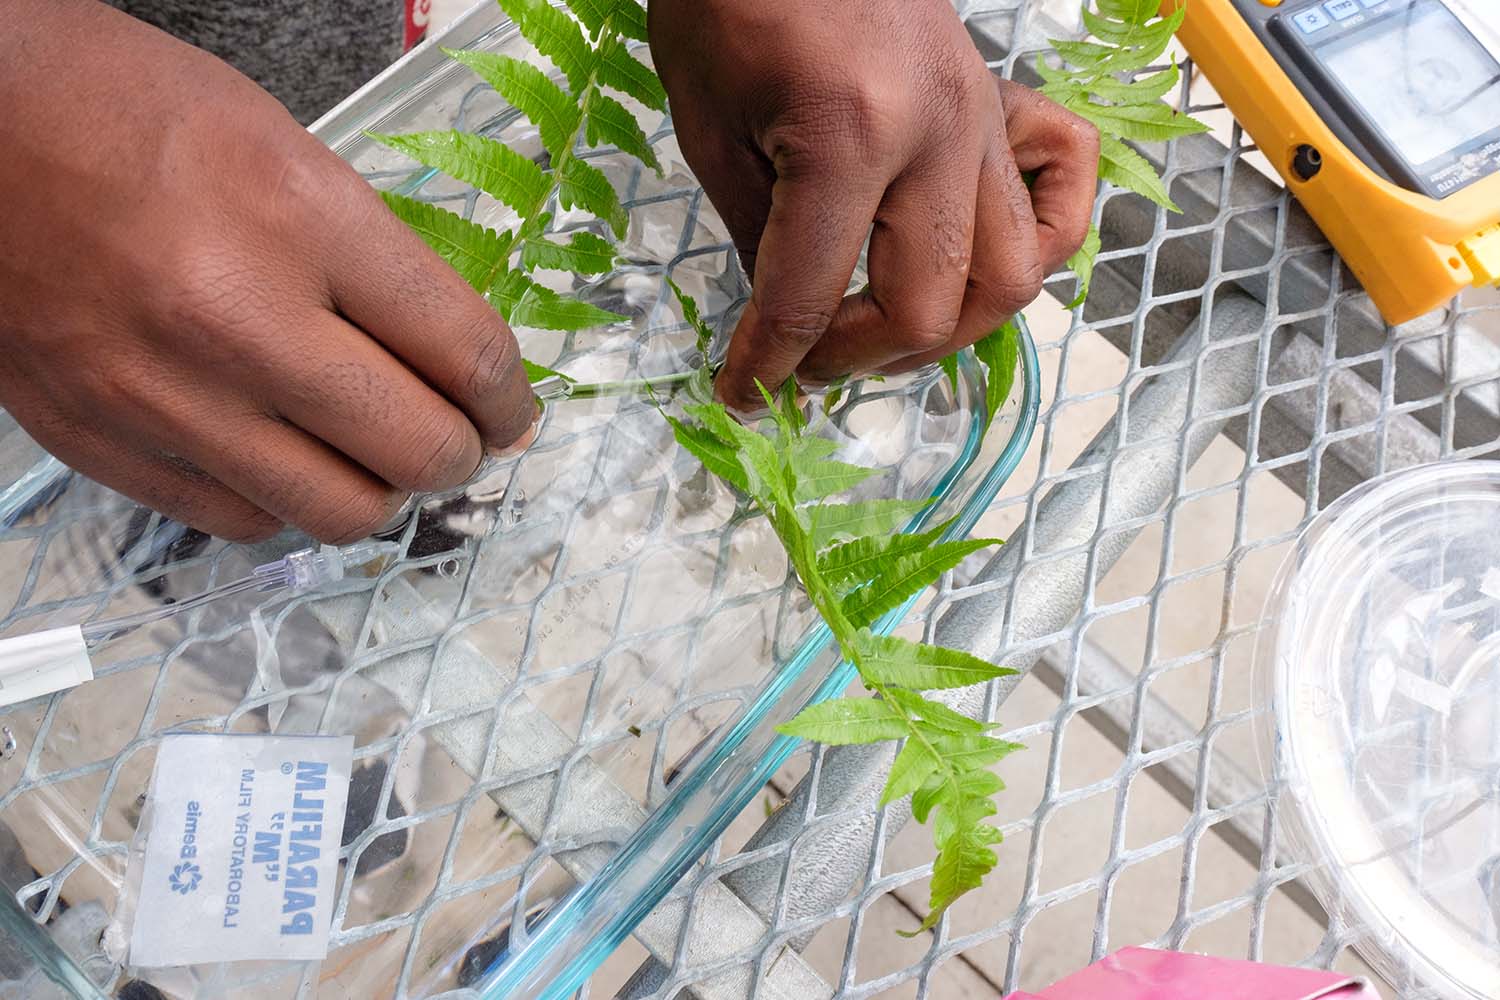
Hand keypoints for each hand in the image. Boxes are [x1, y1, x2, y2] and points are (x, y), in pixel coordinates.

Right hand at [0, 1, 535, 542]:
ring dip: (380, 491)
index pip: (464, 351)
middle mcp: (236, 318)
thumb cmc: (135, 118)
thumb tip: (462, 363)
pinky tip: (285, 455)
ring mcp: (163, 393)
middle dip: (462, 453)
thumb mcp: (291, 153)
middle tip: (459, 437)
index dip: (512, 397)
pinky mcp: (103, 442)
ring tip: (374, 454)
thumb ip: (383, 262)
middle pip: (417, 449)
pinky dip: (285, 501)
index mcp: (301, 219)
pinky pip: (242, 521)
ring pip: (338, 511)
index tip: (514, 408)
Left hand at [649, 0, 1098, 408]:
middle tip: (803, 365)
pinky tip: (971, 262)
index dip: (770, 365)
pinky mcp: (1001, 104)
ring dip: (943, 331)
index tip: (744, 394)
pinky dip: (1034, 247)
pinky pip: (1059, 194)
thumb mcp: (710, 126)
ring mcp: (981, 120)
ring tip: (879, 334)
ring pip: (1008, 279)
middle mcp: (936, 136)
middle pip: (928, 310)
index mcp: (847, 136)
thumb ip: (756, 237)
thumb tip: (784, 326)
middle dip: (854, 361)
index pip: (810, 297)